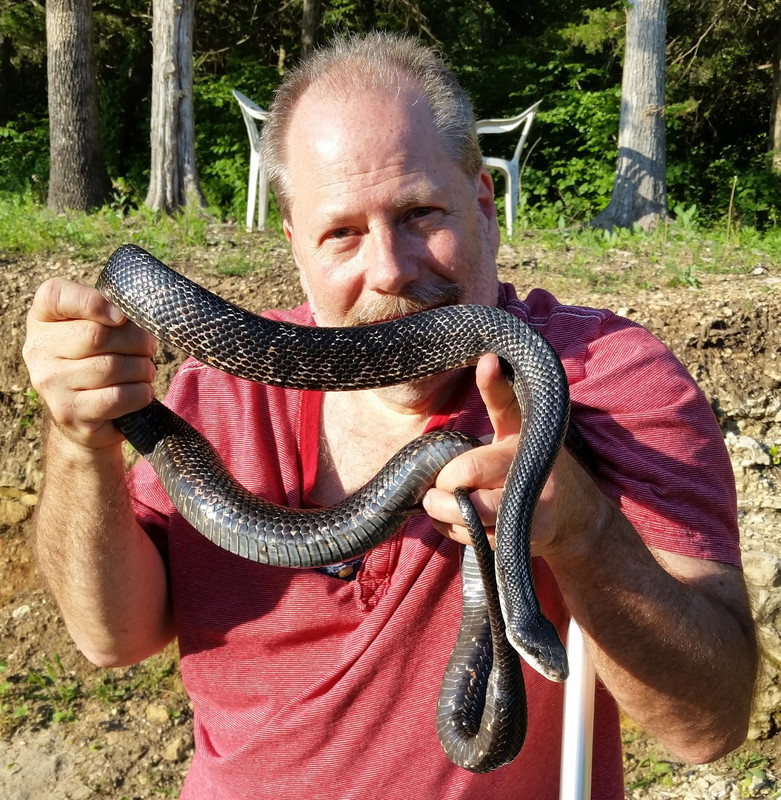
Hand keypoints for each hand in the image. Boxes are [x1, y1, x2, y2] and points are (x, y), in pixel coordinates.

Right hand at [23, 278, 156, 449]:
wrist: (83, 416)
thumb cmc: (97, 360)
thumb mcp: (97, 327)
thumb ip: (109, 311)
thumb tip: (131, 314)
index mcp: (42, 318)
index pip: (56, 295)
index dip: (95, 302)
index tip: (122, 317)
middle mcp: (38, 348)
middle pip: (97, 334)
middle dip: (136, 341)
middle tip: (148, 349)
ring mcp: (50, 383)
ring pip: (111, 367)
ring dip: (142, 369)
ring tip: (145, 371)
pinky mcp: (68, 412)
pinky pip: (116, 397)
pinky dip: (140, 393)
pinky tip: (142, 391)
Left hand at [423, 353, 519, 547]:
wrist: (577, 519)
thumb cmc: (538, 463)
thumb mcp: (523, 427)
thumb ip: (501, 396)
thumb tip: (488, 358)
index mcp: (526, 449)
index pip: (479, 456)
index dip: (454, 462)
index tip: (444, 462)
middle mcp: (529, 483)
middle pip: (463, 483)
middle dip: (442, 485)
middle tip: (436, 483)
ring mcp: (525, 517)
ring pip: (463, 516)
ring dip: (443, 511)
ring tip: (445, 500)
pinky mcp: (517, 543)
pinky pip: (468, 538)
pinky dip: (451, 529)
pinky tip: (457, 518)